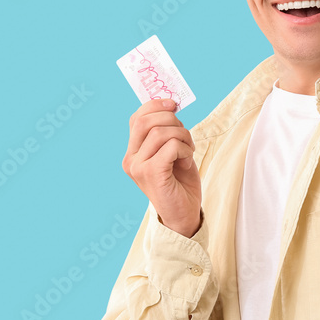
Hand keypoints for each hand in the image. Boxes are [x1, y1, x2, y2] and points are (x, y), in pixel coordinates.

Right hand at [122, 99, 201, 237]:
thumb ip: (166, 133)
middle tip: (185, 133)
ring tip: (189, 151)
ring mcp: (138, 167)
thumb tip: (171, 105)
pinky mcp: (151, 174)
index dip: (155, 105)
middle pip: (146, 121)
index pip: (137, 118)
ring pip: (160, 132)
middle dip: (171, 119)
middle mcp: (131, 160)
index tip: (174, 104)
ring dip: (183, 137)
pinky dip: (185, 149)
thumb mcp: (171, 153)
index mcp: (133, 153)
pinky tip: (187, 161)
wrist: (184, 215)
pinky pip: (170, 146)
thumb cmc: (180, 184)